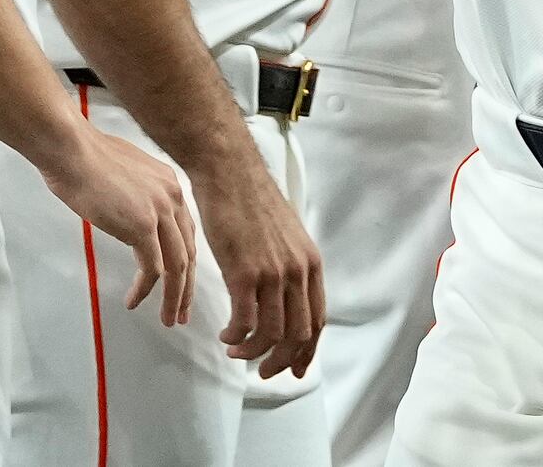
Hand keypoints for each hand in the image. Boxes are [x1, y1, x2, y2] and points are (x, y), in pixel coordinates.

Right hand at [39, 126, 199, 327]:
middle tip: (182, 312)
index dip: (185, 260)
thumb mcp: (123, 172)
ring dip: (174, 297)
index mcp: (169, 183)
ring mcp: (160, 211)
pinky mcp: (142, 226)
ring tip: (168, 320)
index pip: (185, 231)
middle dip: (187, 286)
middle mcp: (172, 196)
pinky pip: (153, 269)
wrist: (71, 150)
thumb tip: (128, 208)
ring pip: (178, 266)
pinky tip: (135, 301)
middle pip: (189, 251)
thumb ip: (134, 192)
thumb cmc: (83, 157)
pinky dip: (146, 290)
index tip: (181, 282)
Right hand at [188, 156, 324, 379]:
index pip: (317, 320)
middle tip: (262, 370)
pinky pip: (244, 322)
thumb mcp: (285, 235)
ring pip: (271, 333)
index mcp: (310, 263)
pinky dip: (235, 337)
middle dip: (281, 361)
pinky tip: (224, 335)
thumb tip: (284, 294)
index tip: (293, 368)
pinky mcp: (244, 272)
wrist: (229, 172)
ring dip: (253, 352)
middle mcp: (297, 271)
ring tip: (235, 350)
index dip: (306, 351)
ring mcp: (272, 273)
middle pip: (298, 335)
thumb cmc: (249, 199)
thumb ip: (290, 265)